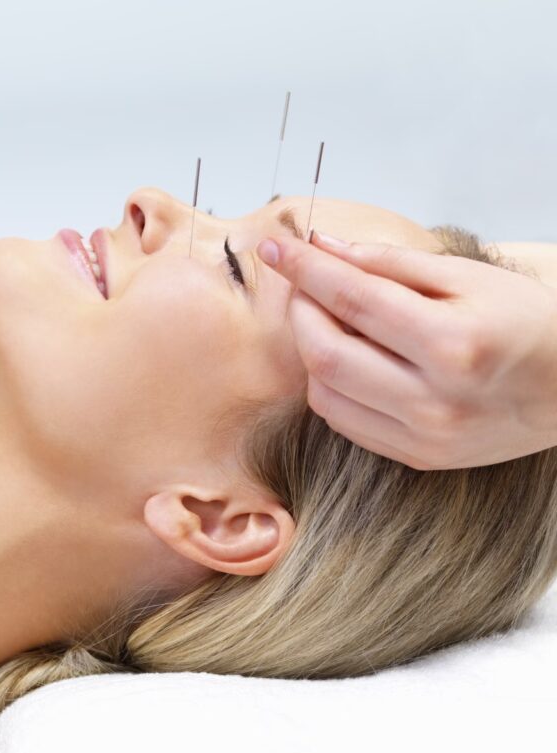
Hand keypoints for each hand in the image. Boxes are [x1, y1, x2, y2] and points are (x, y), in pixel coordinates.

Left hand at [256, 231, 556, 469]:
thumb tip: (324, 248)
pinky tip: (348, 357)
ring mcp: (423, 436)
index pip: (352, 300)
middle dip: (300, 310)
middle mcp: (434, 399)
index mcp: (454, 344)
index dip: (305, 270)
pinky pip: (341, 420)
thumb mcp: (468, 277)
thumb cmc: (525, 323)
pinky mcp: (415, 456)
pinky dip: (329, 383)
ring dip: (310, 348)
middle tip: (304, 284)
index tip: (275, 248)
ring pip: (323, 391)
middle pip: (324, 352)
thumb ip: (389, 263)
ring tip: (331, 319)